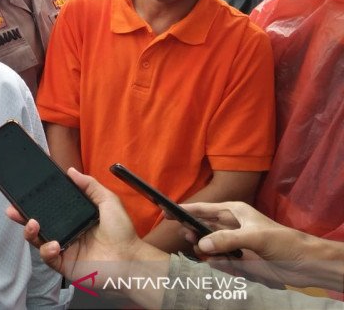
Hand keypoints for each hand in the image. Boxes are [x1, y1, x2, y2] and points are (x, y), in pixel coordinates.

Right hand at [6, 168, 165, 283]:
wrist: (131, 260)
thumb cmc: (123, 233)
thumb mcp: (108, 201)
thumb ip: (90, 185)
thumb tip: (71, 170)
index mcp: (74, 217)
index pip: (50, 208)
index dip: (36, 201)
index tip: (24, 192)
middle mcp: (66, 231)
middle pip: (38, 223)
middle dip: (22, 216)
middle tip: (12, 210)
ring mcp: (64, 248)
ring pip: (38, 240)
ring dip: (30, 232)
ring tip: (33, 223)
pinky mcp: (64, 264)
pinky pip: (48, 257)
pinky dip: (47, 250)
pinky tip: (55, 244)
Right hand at [181, 201, 335, 288]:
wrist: (304, 263)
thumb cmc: (283, 241)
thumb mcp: (254, 237)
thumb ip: (226, 239)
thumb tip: (201, 244)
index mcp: (235, 212)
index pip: (204, 209)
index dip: (186, 209)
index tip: (167, 211)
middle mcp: (232, 225)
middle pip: (204, 225)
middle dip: (191, 228)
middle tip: (181, 233)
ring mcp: (234, 242)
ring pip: (209, 243)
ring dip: (201, 246)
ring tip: (193, 248)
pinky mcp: (238, 258)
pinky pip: (218, 259)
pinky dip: (212, 261)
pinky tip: (209, 262)